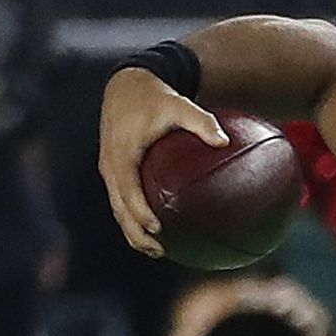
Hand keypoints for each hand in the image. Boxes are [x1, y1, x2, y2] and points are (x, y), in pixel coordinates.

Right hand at [98, 67, 228, 257]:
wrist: (126, 85)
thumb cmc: (155, 97)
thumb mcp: (179, 104)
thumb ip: (201, 121)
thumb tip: (225, 140)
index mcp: (122, 153)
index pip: (128, 189)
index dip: (139, 211)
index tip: (156, 228)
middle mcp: (111, 165)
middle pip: (119, 208)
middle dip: (136, 233)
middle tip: (159, 250)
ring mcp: (110, 169)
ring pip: (117, 209)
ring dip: (133, 232)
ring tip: (157, 250)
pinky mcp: (114, 171)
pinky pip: (122, 200)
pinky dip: (134, 218)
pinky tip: (157, 231)